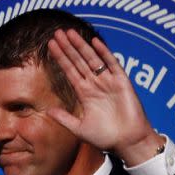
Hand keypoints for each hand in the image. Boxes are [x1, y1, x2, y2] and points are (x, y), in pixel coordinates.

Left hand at [46, 29, 163, 165]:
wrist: (127, 142)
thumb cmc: (105, 137)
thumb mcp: (79, 128)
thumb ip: (64, 118)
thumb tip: (47, 111)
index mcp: (85, 94)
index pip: (70, 71)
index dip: (61, 58)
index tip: (50, 46)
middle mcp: (95, 85)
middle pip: (78, 61)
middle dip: (68, 48)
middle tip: (57, 33)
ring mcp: (108, 81)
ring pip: (92, 59)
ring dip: (81, 46)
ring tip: (70, 33)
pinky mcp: (122, 82)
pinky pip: (112, 64)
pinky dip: (104, 53)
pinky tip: (94, 42)